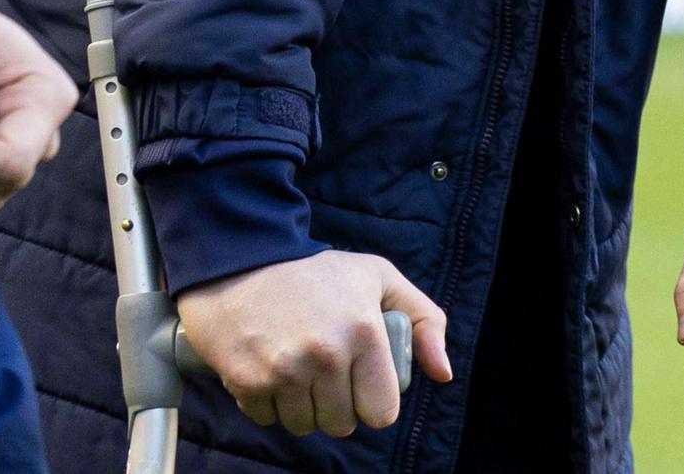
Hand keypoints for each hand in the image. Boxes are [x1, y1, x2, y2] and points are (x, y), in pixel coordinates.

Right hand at [175, 249, 452, 437]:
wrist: (240, 257)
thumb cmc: (315, 272)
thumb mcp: (378, 278)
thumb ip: (424, 320)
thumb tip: (443, 374)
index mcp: (364, 332)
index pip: (381, 412)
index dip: (372, 401)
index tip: (359, 382)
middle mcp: (326, 355)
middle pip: (341, 424)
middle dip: (335, 404)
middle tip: (324, 370)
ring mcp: (284, 371)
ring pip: (303, 426)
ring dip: (300, 406)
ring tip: (295, 367)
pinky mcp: (247, 381)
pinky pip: (266, 419)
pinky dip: (266, 401)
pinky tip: (267, 367)